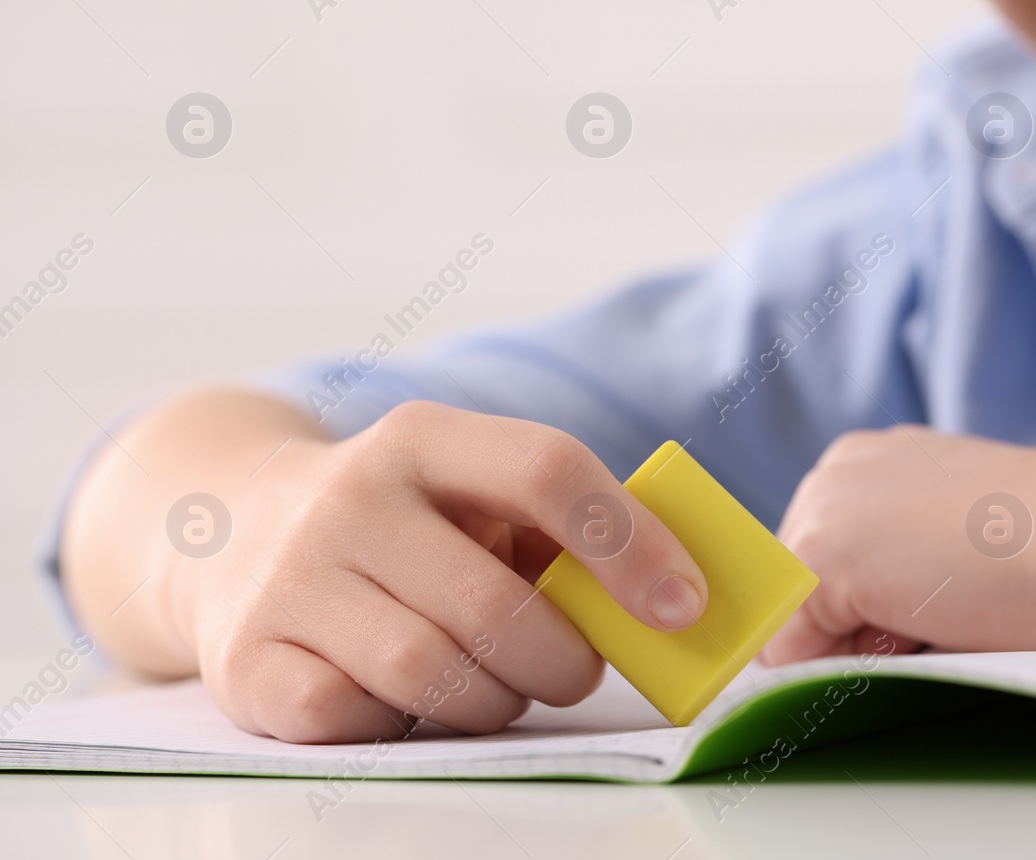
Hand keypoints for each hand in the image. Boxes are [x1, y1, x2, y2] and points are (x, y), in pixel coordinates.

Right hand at [161, 401, 707, 742]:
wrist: (228, 530)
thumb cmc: (402, 524)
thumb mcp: (472, 492)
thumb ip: (563, 529)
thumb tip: (671, 599)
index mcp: (424, 437)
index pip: (548, 470)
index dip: (631, 543)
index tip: (681, 607)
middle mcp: (350, 497)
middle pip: (496, 604)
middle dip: (564, 660)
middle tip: (574, 672)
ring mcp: (289, 578)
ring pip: (432, 671)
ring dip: (494, 699)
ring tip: (498, 686)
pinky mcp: (246, 660)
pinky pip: (356, 717)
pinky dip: (404, 723)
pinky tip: (406, 699)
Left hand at [761, 426, 1035, 663]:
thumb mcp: (961, 541)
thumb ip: (905, 562)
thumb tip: (863, 631)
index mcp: (875, 463)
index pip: (831, 573)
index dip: (880, 616)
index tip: (947, 601)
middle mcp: (837, 470)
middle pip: (805, 598)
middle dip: (861, 630)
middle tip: (954, 607)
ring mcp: (821, 505)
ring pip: (800, 626)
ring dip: (860, 646)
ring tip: (947, 611)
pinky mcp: (818, 554)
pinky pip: (792, 651)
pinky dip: (850, 666)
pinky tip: (925, 626)